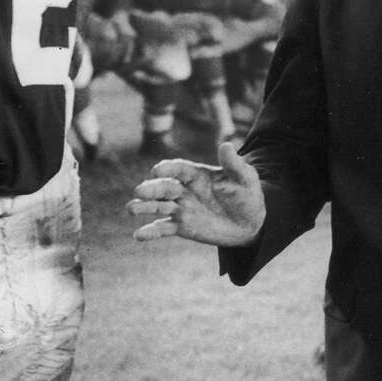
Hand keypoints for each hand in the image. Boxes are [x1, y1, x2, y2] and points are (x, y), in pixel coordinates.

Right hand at [127, 139, 265, 245]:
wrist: (251, 222)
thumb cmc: (248, 195)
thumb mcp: (246, 178)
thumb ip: (235, 164)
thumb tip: (227, 145)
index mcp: (197, 175)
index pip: (179, 169)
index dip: (168, 169)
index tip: (157, 171)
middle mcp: (185, 190)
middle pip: (164, 187)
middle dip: (151, 189)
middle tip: (139, 192)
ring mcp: (181, 208)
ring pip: (158, 206)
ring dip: (144, 207)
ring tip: (130, 209)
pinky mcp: (181, 226)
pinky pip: (163, 228)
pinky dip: (151, 232)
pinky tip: (138, 236)